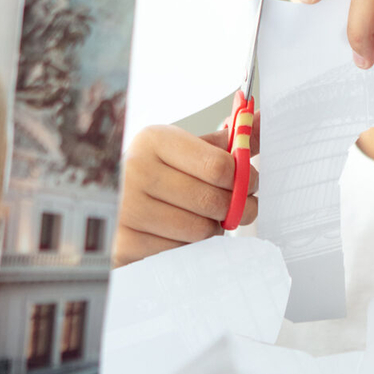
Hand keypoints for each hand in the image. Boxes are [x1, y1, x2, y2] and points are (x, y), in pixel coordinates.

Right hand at [113, 124, 257, 267]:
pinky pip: (180, 252)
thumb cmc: (159, 172)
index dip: (244, 178)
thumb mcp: (188, 149)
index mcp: (154, 140)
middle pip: (212, 201)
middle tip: (239, 208)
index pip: (219, 166)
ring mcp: (125, 209)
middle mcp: (135, 171)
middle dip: (236, 208)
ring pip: (199, 231)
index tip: (249, 183)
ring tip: (204, 218)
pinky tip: (181, 234)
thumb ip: (228, 141)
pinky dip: (190, 247)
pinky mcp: (124, 243)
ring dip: (212, 229)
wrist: (111, 200)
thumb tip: (262, 120)